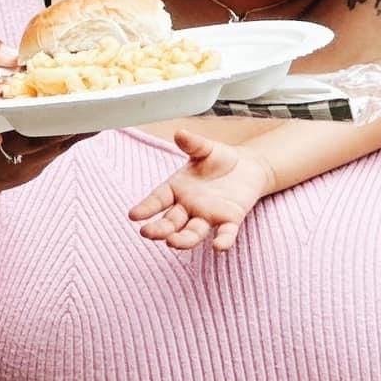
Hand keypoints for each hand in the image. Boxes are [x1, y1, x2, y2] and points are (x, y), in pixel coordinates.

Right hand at [128, 128, 273, 251]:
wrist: (248, 166)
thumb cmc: (220, 159)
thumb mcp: (205, 149)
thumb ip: (193, 144)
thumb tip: (180, 133)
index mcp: (177, 189)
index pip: (158, 200)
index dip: (146, 208)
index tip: (133, 216)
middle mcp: (188, 207)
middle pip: (171, 221)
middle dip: (159, 229)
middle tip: (147, 233)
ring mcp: (208, 215)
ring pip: (192, 232)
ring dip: (183, 239)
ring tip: (172, 242)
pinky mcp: (230, 220)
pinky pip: (225, 233)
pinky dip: (223, 241)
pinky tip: (219, 247)